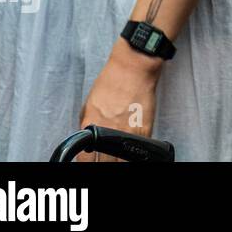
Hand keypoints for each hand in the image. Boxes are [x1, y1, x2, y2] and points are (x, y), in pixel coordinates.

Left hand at [76, 42, 160, 160]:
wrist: (133, 68)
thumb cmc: (112, 80)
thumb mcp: (90, 103)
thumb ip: (88, 123)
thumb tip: (88, 138)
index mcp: (91, 125)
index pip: (86, 158)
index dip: (87, 163)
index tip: (90, 162)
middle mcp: (109, 131)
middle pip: (105, 162)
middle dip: (104, 163)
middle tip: (105, 160)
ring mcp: (128, 132)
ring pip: (122, 160)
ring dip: (119, 160)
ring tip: (118, 158)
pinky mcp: (145, 129)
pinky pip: (139, 150)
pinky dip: (135, 154)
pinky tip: (131, 152)